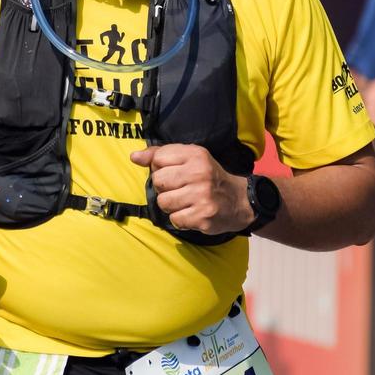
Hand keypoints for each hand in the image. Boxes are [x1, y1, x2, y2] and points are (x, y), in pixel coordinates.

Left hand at [130, 144, 253, 235]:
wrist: (239, 201)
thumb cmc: (209, 177)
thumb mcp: (190, 158)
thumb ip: (161, 154)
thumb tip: (134, 157)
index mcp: (196, 155)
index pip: (158, 158)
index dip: (160, 167)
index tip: (173, 172)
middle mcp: (199, 173)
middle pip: (158, 181)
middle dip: (164, 187)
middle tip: (180, 188)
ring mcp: (202, 196)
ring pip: (163, 202)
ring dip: (171, 205)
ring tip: (185, 202)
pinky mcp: (203, 217)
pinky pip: (174, 219)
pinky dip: (179, 219)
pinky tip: (192, 212)